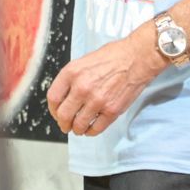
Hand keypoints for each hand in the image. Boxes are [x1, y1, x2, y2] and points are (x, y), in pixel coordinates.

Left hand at [46, 34, 161, 136]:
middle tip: (65, 125)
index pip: (53, 98)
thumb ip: (71, 78)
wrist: (136, 58)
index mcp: (72, 73)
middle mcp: (82, 87)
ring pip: (78, 125)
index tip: (56, 112)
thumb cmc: (112, 57)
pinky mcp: (112, 110)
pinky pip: (96, 128)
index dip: (53, 109)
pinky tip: (90, 128)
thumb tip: (63, 96)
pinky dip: (91, 132)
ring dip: (76, 129)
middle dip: (63, 123)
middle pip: (63, 115)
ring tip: (78, 128)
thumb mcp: (83, 61)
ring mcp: (97, 101)